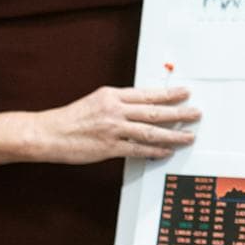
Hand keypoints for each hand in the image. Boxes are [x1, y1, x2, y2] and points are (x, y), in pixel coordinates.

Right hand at [0, 86, 200, 164]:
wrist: (49, 133)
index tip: (185, 93)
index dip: (169, 94)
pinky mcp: (109, 147)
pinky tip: (166, 151)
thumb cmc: (71, 118)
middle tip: (196, 113)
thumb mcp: (96, 101)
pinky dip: (155, 150)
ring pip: (150, 131)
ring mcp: (113, 129)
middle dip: (179, 112)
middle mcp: (115, 110)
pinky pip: (138, 149)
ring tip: (189, 136)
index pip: (147, 94)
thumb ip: (119, 104)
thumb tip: (143, 107)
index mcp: (112, 95)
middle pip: (154, 111)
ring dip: (173, 134)